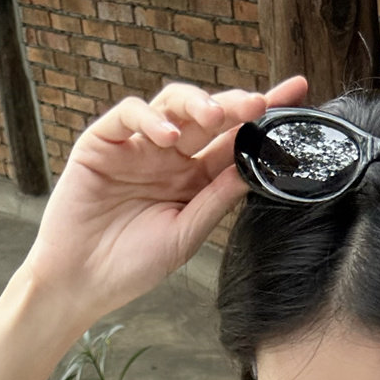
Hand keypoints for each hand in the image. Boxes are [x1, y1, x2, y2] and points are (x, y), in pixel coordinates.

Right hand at [22, 73, 309, 320]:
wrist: (80, 283)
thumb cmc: (131, 266)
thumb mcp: (184, 235)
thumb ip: (216, 200)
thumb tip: (253, 168)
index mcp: (192, 180)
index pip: (233, 142)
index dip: (262, 119)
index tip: (300, 96)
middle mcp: (168, 157)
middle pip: (208, 117)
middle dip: (236, 104)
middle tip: (260, 103)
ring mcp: (136, 147)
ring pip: (172, 105)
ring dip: (197, 104)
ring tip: (214, 117)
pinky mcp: (102, 143)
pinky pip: (129, 115)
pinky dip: (150, 119)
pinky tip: (168, 138)